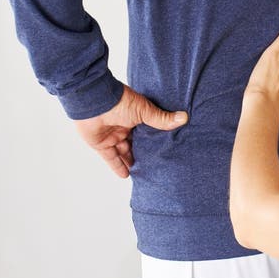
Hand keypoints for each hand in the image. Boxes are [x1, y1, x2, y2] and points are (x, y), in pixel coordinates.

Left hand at [74, 84, 188, 178]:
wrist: (94, 101)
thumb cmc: (120, 101)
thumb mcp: (144, 110)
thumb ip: (161, 118)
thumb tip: (184, 117)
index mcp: (135, 116)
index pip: (146, 130)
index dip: (153, 139)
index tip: (164, 148)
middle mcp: (124, 126)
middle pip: (135, 143)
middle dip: (143, 152)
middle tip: (154, 164)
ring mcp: (112, 135)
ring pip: (124, 152)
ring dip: (131, 161)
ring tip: (144, 173)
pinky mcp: (101, 145)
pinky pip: (111, 158)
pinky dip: (118, 167)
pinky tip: (127, 176)